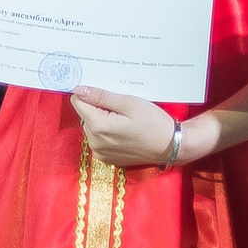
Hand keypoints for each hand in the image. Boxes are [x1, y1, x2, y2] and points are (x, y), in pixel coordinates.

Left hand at [69, 85, 200, 168]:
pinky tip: (124, 130)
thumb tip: (79, 90)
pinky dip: (107, 132)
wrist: (170, 146)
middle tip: (121, 106)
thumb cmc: (153, 123)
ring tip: (124, 119)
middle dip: (98, 107)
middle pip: (84, 115)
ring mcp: (101, 152)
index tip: (105, 92)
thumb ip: (101, 96)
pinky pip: (99, 138)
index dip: (90, 94)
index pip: (78, 102)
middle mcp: (95, 142)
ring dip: (102, 119)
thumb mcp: (129, 103)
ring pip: (91, 126)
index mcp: (98, 127)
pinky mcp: (107, 158)